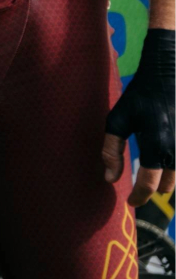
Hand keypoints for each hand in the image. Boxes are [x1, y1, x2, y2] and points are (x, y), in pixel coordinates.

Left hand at [104, 27, 173, 205]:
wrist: (168, 76)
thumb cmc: (139, 97)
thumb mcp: (117, 120)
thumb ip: (111, 151)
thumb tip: (110, 179)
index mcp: (157, 146)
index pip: (150, 184)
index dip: (140, 197)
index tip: (131, 202)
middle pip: (169, 185)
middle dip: (155, 190)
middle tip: (141, 192)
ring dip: (168, 180)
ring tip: (154, 180)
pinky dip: (174, 167)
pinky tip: (164, 164)